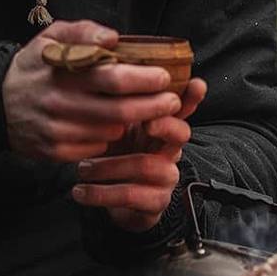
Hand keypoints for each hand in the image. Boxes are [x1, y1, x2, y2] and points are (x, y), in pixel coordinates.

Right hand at [2, 19, 182, 161]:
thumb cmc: (33, 66)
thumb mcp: (51, 37)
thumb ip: (83, 32)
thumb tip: (113, 38)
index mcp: (63, 72)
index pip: (112, 78)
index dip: (144, 80)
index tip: (165, 77)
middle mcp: (60, 104)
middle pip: (119, 111)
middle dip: (153, 106)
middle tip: (172, 100)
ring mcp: (57, 131)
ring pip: (110, 131)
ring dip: (134, 123)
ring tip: (149, 111)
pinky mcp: (55, 151)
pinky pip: (96, 147)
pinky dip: (110, 137)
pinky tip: (114, 126)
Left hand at [72, 75, 207, 231]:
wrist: (110, 201)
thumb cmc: (114, 155)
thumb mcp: (115, 129)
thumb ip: (118, 106)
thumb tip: (103, 73)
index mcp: (163, 128)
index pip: (183, 108)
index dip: (191, 97)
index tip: (196, 83)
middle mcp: (171, 150)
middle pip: (181, 133)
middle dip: (164, 125)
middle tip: (146, 122)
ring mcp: (166, 177)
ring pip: (147, 165)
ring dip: (109, 166)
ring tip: (82, 168)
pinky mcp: (155, 202)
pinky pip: (131, 195)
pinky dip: (101, 193)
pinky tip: (80, 191)